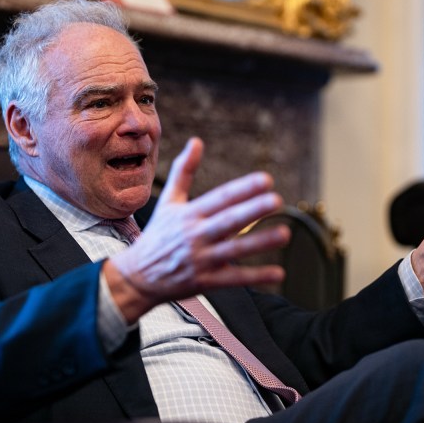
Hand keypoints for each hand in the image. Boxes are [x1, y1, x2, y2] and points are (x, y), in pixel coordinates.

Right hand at [105, 138, 289, 320]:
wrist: (138, 277)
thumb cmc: (158, 235)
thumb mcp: (168, 202)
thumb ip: (184, 171)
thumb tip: (196, 141)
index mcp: (189, 214)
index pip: (220, 198)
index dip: (243, 189)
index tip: (266, 180)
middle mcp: (196, 235)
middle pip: (228, 220)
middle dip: (253, 210)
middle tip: (276, 201)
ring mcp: (201, 259)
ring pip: (235, 249)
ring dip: (260, 242)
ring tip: (285, 233)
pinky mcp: (206, 281)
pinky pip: (235, 279)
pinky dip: (256, 277)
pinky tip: (278, 273)